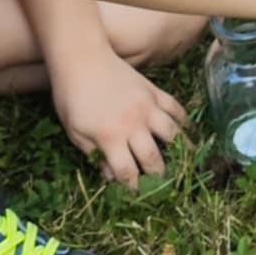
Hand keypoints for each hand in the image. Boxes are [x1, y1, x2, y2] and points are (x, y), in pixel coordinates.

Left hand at [53, 49, 187, 187]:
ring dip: (177, 151)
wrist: (82, 59)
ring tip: (180, 160)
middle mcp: (134, 124)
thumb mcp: (75, 131)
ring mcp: (147, 106)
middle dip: (157, 176)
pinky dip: (183, 121)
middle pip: (153, 159)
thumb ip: (93, 155)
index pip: (128, 172)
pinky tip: (184, 130)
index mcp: (111, 137)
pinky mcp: (154, 91)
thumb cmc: (71, 97)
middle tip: (160, 184)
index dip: (133, 188)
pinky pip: (176, 109)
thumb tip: (111, 175)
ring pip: (172, 135)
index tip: (136, 195)